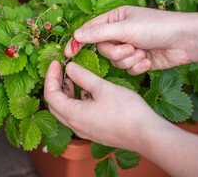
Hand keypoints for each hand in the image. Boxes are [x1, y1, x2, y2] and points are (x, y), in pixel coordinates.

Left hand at [44, 60, 167, 149]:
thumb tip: (70, 68)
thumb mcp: (103, 88)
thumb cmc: (126, 111)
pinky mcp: (96, 131)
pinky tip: (88, 92)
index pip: (51, 95)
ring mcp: (86, 130)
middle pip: (55, 105)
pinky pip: (79, 116)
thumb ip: (83, 76)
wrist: (146, 134)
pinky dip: (78, 102)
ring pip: (67, 111)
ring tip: (73, 78)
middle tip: (61, 70)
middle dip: (55, 85)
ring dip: (67, 94)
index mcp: (74, 115)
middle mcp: (76, 126)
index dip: (51, 77)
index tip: (57, 63)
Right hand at [65, 6, 191, 74]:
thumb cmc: (156, 26)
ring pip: (115, 61)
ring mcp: (130, 47)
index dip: (78, 41)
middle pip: (103, 49)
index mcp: (115, 18)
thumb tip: (76, 36)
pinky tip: (149, 60)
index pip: (90, 30)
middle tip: (131, 48)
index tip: (68, 53)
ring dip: (129, 60)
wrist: (184, 40)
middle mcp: (120, 32)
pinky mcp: (138, 60)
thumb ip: (99, 33)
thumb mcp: (125, 28)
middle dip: (117, 52)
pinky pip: (128, 69)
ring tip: (143, 53)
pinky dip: (137, 67)